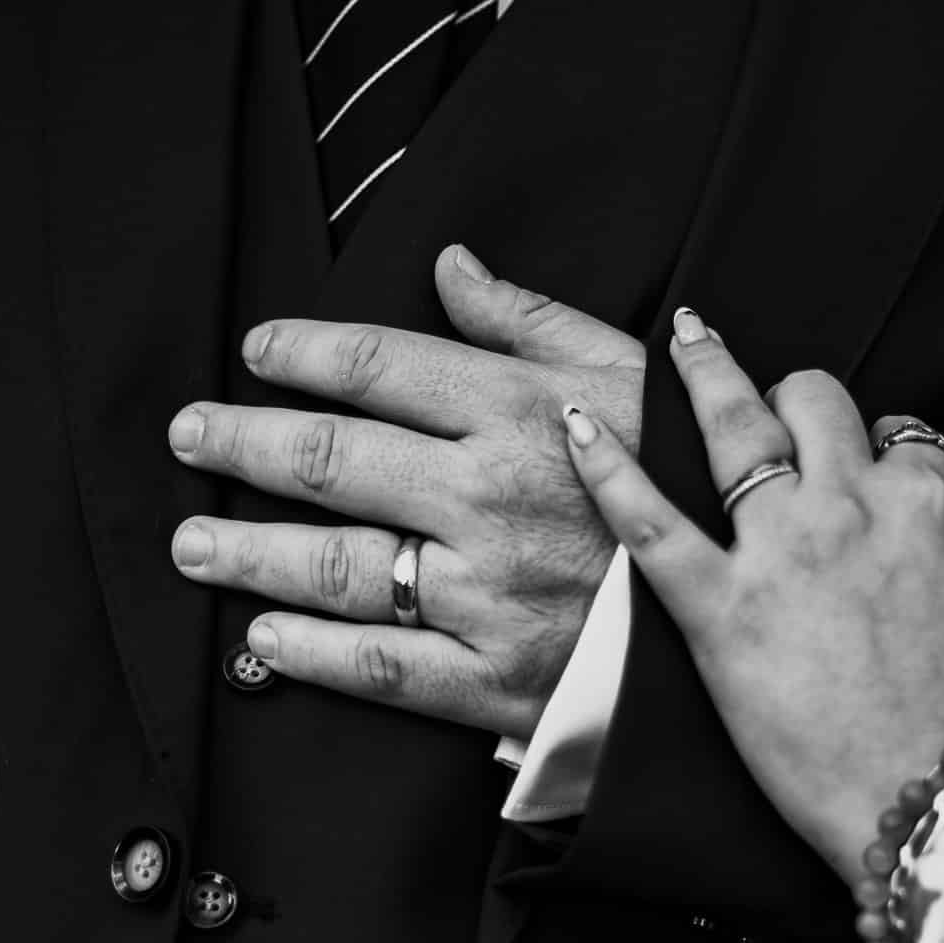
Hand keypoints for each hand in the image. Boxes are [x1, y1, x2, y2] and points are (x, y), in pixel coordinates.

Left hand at [167, 247, 644, 738]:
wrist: (754, 605)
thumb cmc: (688, 478)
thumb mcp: (632, 374)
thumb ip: (531, 319)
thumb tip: (449, 264)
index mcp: (524, 411)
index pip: (381, 366)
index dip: (304, 351)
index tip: (257, 351)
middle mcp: (491, 496)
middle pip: (332, 460)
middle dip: (244, 443)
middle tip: (189, 436)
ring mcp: (489, 592)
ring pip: (337, 565)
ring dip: (249, 550)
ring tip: (193, 541)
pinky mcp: (496, 678)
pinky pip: (382, 665)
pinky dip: (311, 654)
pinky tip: (262, 638)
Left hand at [563, 311, 943, 887]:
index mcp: (933, 506)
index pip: (901, 435)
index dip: (883, 444)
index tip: (867, 462)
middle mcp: (853, 506)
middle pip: (814, 404)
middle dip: (793, 391)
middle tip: (765, 387)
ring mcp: (781, 553)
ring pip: (733, 429)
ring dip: (704, 374)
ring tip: (682, 339)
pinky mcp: (719, 614)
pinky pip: (648, 523)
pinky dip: (607, 468)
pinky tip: (574, 426)